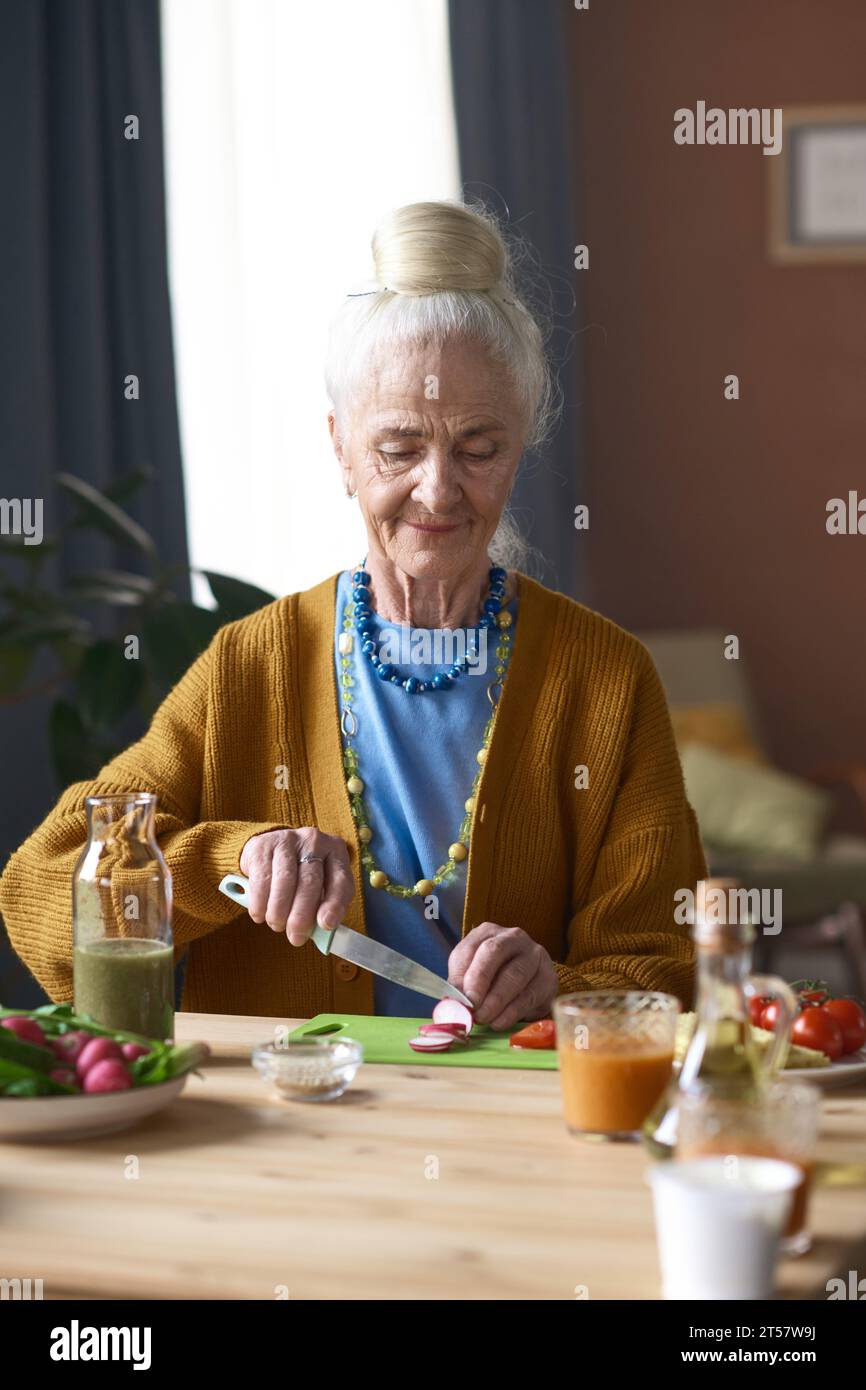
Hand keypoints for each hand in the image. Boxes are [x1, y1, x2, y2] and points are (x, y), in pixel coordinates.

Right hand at [239, 828, 353, 945]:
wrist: (269, 851)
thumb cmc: (300, 874)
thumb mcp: (320, 885)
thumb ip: (323, 907)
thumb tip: (322, 931)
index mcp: (336, 851)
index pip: (341, 880)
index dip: (334, 904)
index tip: (326, 925)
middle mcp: (314, 841)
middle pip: (310, 882)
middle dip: (302, 915)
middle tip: (295, 936)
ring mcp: (287, 840)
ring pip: (285, 881)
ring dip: (279, 910)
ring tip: (277, 925)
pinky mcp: (262, 845)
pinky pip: (261, 879)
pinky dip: (260, 902)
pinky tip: (260, 914)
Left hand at [447, 922, 558, 1030]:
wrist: (528, 987)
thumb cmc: (494, 979)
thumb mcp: (472, 976)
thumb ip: (461, 986)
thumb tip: (453, 1003)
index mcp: (488, 933)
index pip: (471, 947)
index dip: (462, 972)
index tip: (457, 996)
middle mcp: (513, 938)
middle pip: (494, 952)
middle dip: (480, 979)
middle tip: (471, 1005)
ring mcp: (534, 955)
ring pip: (515, 974)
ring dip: (496, 1000)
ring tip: (483, 1018)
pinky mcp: (548, 978)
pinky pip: (530, 995)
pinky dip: (512, 1012)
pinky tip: (499, 1022)